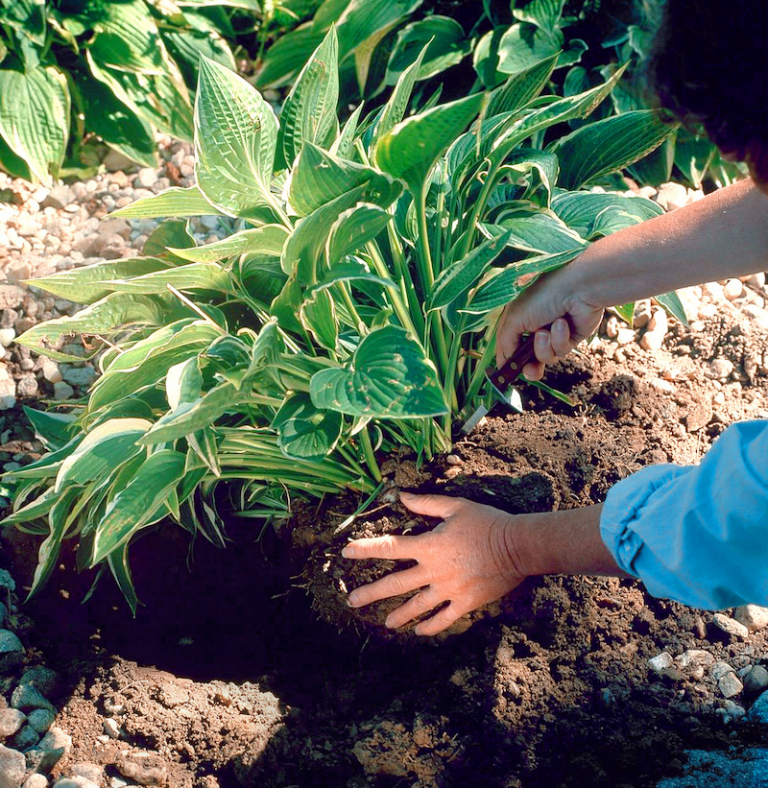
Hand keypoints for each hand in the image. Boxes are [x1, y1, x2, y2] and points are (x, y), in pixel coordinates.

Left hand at [341, 492, 525, 635]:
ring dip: (398, 615)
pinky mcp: (465, 603)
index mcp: (429, 546)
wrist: (518, 546)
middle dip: (370, 593)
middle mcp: (434, 571)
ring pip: (417, 607)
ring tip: (385, 624)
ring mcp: (449, 590)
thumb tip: (401, 496)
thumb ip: (426, 503)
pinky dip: (430, 627)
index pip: (389, 547)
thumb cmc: (487, 523)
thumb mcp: (455, 507)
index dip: (366, 549)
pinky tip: (419, 631)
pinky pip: (443, 619)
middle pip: (395, 584)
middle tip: (351, 601)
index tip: (346, 552)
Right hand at [495, 263, 602, 379]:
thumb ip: (505, 343)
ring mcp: (552, 334)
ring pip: (545, 357)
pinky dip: (560, 339)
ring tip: (547, 330)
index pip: (508, 346)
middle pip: (527, 359)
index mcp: (517, 320)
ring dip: (544, 346)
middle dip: (529, 366)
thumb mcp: (514, 319)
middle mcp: (533, 327)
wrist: (578, 288)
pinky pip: (561, 350)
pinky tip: (563, 323)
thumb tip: (503, 363)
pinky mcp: (570, 338)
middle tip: (530, 370)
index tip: (505, 374)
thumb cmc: (542, 296)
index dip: (507, 361)